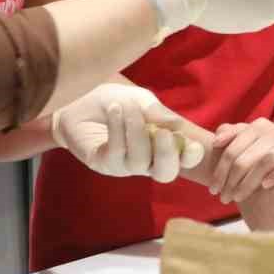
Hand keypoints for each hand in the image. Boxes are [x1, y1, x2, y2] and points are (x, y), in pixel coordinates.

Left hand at [51, 84, 202, 182]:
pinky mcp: (103, 163)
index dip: (193, 157)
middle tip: (162, 133)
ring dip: (136, 132)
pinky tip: (115, 110)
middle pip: (166, 173)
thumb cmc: (116, 100)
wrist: (79, 100)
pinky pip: (116, 152)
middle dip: (167, 155)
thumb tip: (176, 128)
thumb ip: (159, 113)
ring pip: (139, 161)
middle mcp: (148, 160)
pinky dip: (118, 129)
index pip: (185, 160)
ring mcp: (125, 165)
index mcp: (164, 145)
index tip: (192, 144)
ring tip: (127, 107)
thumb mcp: (142, 100)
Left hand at [209, 116, 273, 204]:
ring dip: (248, 183)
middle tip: (223, 198)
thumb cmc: (268, 141)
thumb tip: (216, 142)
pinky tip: (265, 186)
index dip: (220, 171)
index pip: (232, 150)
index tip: (213, 189)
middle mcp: (273, 132)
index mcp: (257, 127)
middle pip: (245, 159)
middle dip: (231, 182)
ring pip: (264, 164)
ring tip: (238, 197)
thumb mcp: (250, 133)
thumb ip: (231, 134)